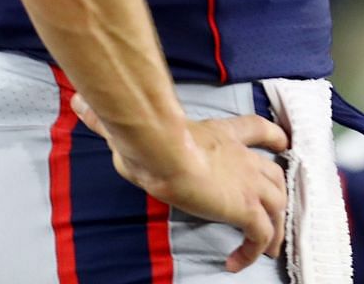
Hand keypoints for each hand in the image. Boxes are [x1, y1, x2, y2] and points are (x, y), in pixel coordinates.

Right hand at [72, 94, 291, 271]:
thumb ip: (109, 119)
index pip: (257, 129)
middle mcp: (242, 157)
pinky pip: (261, 234)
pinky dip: (255, 250)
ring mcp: (247, 182)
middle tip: (276, 210)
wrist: (162, 149)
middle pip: (275, 173)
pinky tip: (238, 262)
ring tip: (266, 248)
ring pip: (278, 205)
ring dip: (274, 228)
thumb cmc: (148, 138)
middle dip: (279, 192)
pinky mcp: (244, 207)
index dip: (274, 136)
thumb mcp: (133, 126)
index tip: (283, 142)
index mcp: (222, 133)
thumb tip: (80, 102)